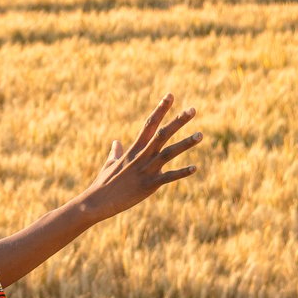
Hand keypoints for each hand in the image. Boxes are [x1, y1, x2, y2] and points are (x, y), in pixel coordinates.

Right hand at [75, 94, 199, 222]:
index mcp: (134, 149)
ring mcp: (146, 170)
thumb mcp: (109, 164)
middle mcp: (142, 156)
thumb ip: (116, 152)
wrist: (97, 202)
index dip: (161, 109)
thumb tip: (116, 142)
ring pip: (169, 152)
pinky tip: (195, 168)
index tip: (170, 95)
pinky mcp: (149, 185)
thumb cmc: (103, 184)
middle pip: (163, 134)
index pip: (149, 124)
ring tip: (200, 135)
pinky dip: (182, 173)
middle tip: (193, 109)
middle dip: (178, 121)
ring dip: (186, 143)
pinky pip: (169, 177)